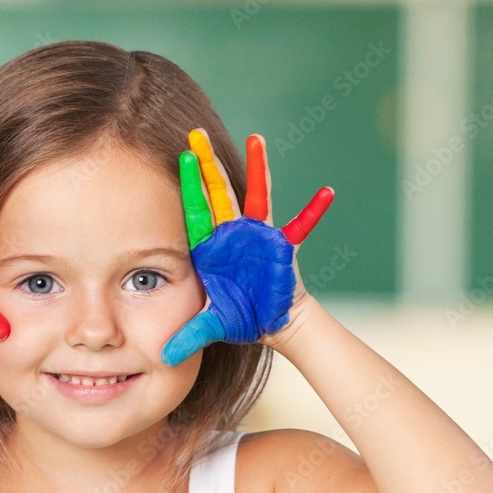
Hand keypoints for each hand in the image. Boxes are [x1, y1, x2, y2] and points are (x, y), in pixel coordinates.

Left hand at [161, 131, 332, 365]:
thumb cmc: (241, 318)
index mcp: (210, 248)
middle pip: (218, 193)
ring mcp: (258, 235)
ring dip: (256, 169)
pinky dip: (314, 211)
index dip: (189, 186)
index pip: (195, 211)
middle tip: (196, 132)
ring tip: (255, 138)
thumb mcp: (212, 326)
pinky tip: (327, 193)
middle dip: (208, 164)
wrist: (272, 323)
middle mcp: (232, 234)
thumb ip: (189, 337)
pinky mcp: (282, 244)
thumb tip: (165, 359)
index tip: (181, 158)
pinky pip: (301, 225)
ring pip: (255, 195)